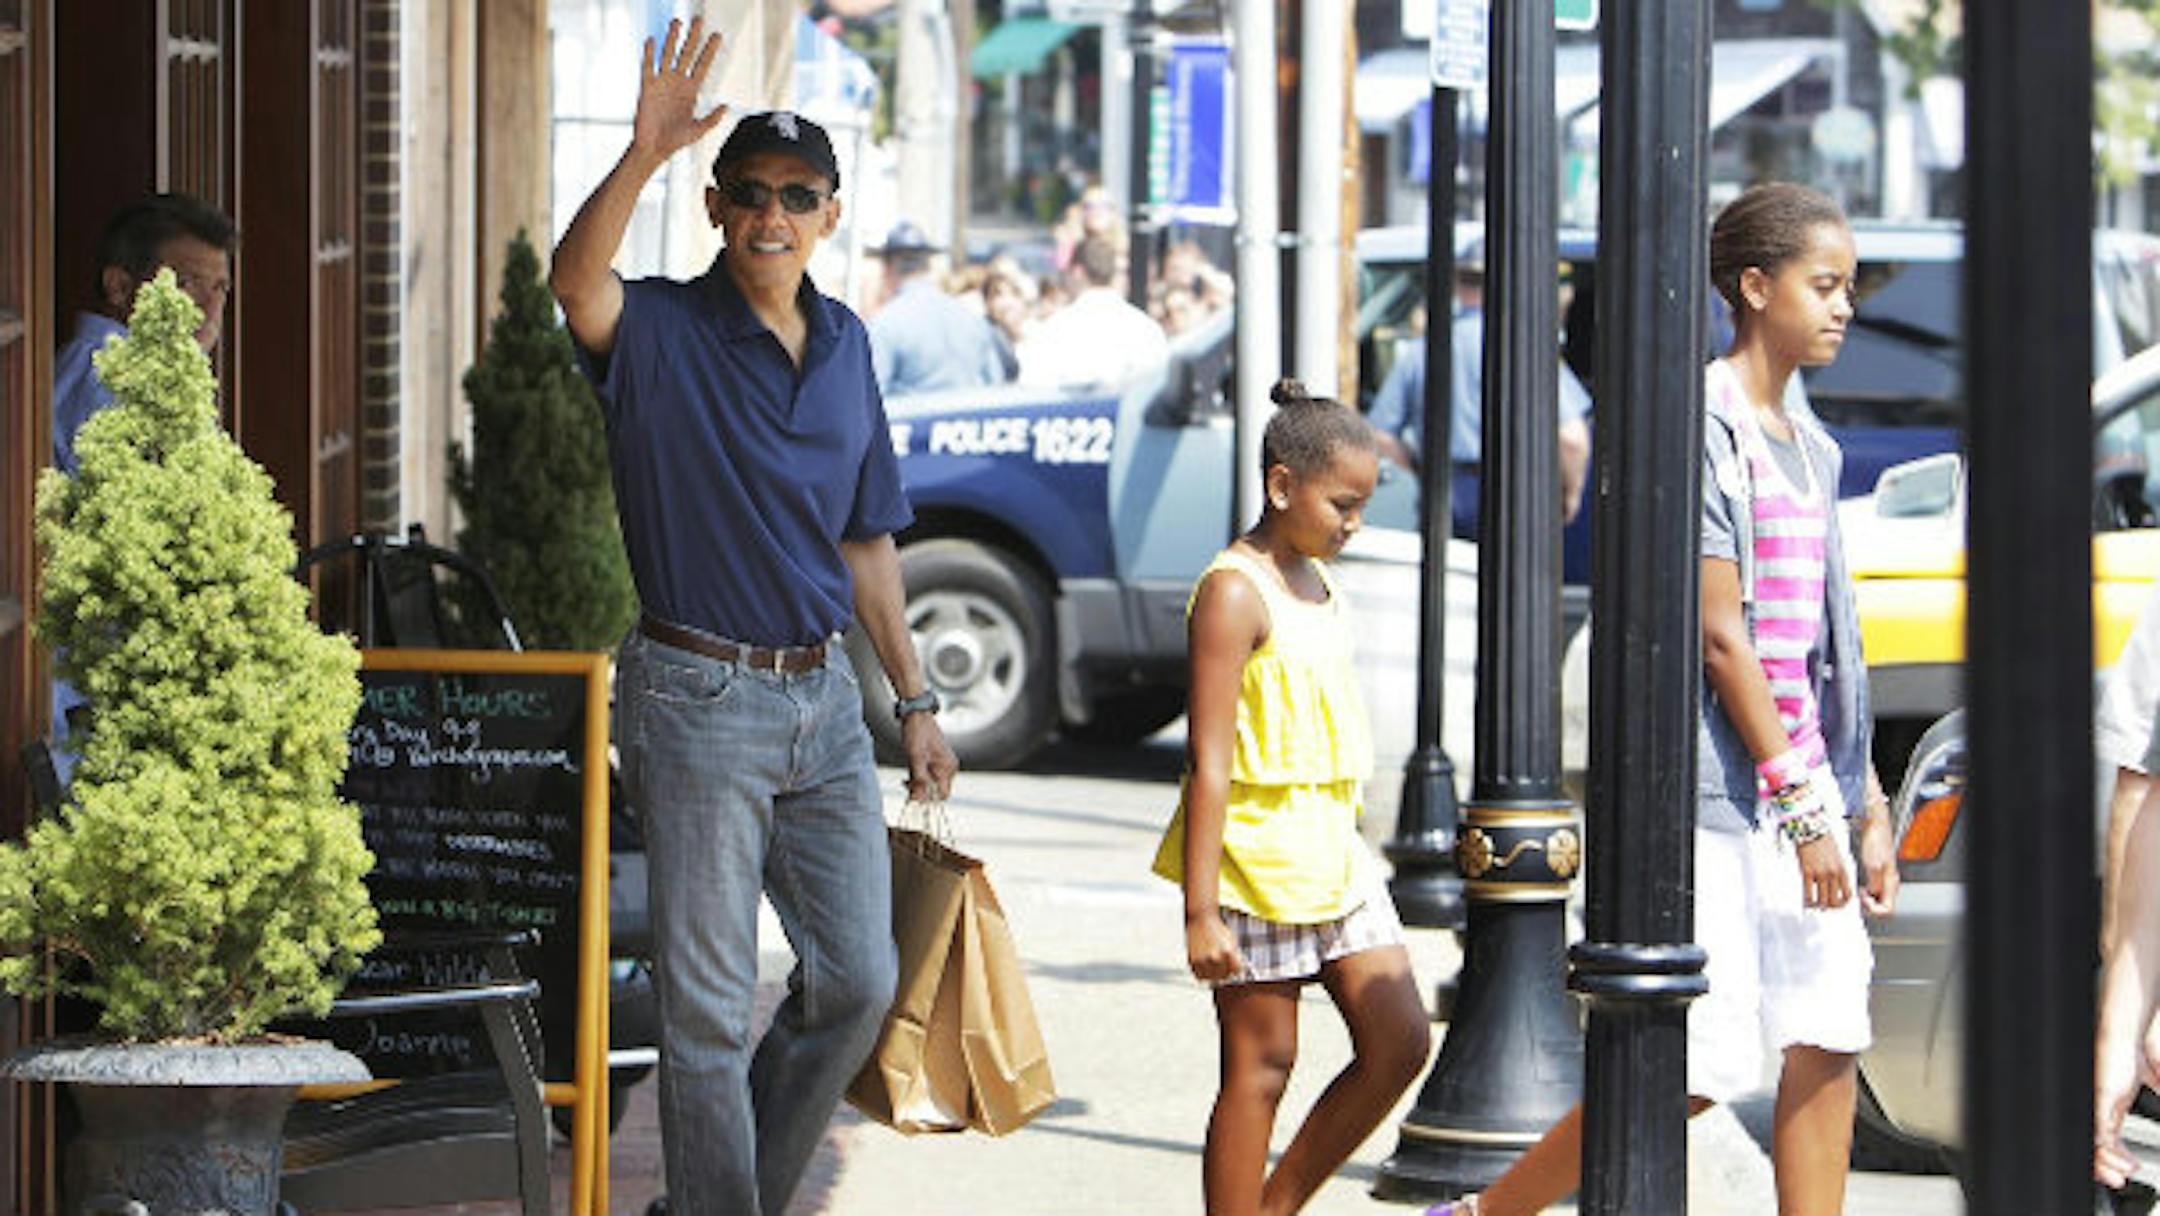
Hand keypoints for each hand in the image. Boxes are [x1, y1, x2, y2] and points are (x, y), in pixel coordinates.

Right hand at [633, 18, 727, 162]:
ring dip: (672, 39)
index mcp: (692, 90)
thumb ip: (712, 119)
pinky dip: (650, 54)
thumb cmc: (677, 140)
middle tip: (699, 19)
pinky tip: (652, 40)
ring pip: (668, 55)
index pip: (703, 65)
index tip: (717, 35)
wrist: (655, 148)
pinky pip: (648, 67)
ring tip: (677, 22)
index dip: (710, 51)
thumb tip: (726, 106)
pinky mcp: (647, 87)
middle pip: (687, 54)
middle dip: (693, 37)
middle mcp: (677, 82)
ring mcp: (662, 83)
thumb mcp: (698, 130)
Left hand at [901, 713, 956, 802]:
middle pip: (935, 790)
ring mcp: (941, 765)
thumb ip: (920, 777)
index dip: (929, 799)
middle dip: (921, 791)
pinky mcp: (933, 763)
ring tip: (905, 781)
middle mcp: (948, 768)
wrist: (915, 715)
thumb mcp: (916, 756)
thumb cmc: (917, 732)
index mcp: (948, 767)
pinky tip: (908, 777)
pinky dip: (917, 779)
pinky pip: (927, 777)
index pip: (943, 794)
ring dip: (917, 786)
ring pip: (930, 785)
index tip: (914, 798)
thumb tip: (921, 796)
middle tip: (906, 785)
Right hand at [1185, 911, 1244, 983]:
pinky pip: (1200, 975)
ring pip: (1212, 978)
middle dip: (1226, 971)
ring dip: (1214, 974)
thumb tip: (1236, 970)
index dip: (1236, 968)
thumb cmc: (1216, 928)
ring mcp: (1203, 961)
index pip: (1237, 970)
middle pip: (1224, 976)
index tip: (1235, 966)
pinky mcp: (1192, 961)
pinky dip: (1203, 973)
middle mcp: (1215, 957)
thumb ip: (1235, 956)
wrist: (1200, 919)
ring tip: (1214, 965)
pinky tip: (1206, 965)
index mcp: (1227, 952)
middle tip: (1224, 965)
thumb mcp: (1231, 940)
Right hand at [1794, 834, 1850, 908]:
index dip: (1843, 903)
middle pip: (1834, 901)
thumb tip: (1832, 885)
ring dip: (1817, 906)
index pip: (1848, 894)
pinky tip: (1805, 902)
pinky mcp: (1807, 872)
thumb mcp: (1836, 857)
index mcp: (1843, 870)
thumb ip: (1837, 871)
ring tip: (1813, 906)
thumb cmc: (1823, 841)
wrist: (1811, 829)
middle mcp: (1833, 874)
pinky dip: (1807, 901)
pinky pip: (1808, 893)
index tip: (1837, 904)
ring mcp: (1820, 874)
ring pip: (1821, 900)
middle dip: (1829, 907)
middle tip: (1823, 907)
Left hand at [1857, 812, 1900, 916]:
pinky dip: (1868, 892)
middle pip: (1885, 906)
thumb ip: (1875, 883)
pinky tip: (1861, 886)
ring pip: (1881, 899)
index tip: (1864, 899)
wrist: (1876, 826)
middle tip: (1861, 896)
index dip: (1874, 909)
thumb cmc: (1876, 841)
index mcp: (1892, 882)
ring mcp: (1887, 878)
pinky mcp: (1881, 873)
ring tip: (1860, 892)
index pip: (1888, 909)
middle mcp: (1892, 882)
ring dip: (1869, 899)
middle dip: (1871, 906)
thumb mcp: (1873, 865)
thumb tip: (1873, 896)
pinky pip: (1877, 890)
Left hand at [2097, 1016, 2145, 1187]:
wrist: (2126, 1027)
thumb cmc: (2135, 1047)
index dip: (2113, 1156)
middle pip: (2095, 1142)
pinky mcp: (2100, 1096)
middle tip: (2120, 1180)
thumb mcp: (2155, 1075)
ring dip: (2108, 1161)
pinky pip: (2096, 1128)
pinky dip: (2106, 1147)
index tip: (2129, 1169)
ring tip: (2123, 1172)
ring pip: (2094, 1141)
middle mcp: (2100, 1103)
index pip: (2106, 1137)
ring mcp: (2098, 1100)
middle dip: (2106, 1166)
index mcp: (2112, 1102)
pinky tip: (2117, 1155)